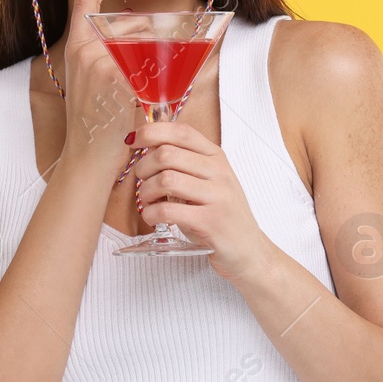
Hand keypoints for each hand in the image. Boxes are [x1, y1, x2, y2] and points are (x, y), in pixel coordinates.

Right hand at [59, 0, 140, 175]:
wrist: (88, 156)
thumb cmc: (97, 120)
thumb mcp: (96, 79)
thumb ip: (111, 53)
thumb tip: (138, 28)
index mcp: (76, 45)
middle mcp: (83, 48)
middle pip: (134, 24)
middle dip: (151, 41)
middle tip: (146, 74)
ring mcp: (99, 61)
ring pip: (147, 43)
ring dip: (157, 61)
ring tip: (142, 91)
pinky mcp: (115, 77)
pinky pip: (151, 66)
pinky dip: (158, 79)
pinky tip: (145, 99)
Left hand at [131, 120, 274, 280]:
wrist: (249, 250)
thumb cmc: (222, 215)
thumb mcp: (209, 182)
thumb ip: (185, 164)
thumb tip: (148, 146)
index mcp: (217, 157)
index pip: (182, 132)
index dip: (152, 131)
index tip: (133, 140)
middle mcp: (219, 172)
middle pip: (167, 154)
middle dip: (143, 168)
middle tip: (142, 182)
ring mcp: (217, 197)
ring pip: (165, 179)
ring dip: (146, 192)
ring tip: (149, 202)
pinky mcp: (210, 222)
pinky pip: (167, 210)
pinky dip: (150, 213)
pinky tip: (153, 218)